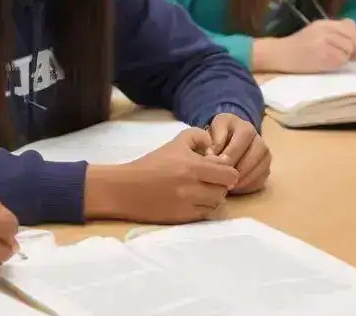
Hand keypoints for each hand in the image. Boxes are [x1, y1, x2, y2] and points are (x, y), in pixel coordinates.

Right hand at [84, 128, 238, 223]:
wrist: (127, 188)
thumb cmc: (152, 164)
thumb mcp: (175, 143)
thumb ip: (197, 136)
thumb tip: (214, 147)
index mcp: (192, 166)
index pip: (228, 173)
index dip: (225, 170)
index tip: (217, 168)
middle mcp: (193, 187)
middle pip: (224, 189)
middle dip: (221, 184)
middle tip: (210, 180)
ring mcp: (188, 204)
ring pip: (217, 203)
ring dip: (213, 197)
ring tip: (202, 191)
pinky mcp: (183, 218)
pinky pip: (206, 214)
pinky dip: (204, 207)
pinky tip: (194, 200)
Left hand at [206, 114, 270, 194]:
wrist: (227, 141)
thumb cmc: (219, 134)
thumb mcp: (214, 130)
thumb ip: (214, 139)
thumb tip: (212, 155)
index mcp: (246, 128)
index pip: (243, 140)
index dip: (231, 153)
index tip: (219, 165)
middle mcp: (260, 141)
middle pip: (254, 156)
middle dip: (238, 169)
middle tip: (225, 179)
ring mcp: (265, 157)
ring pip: (259, 170)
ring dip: (244, 179)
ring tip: (228, 185)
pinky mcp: (265, 170)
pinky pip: (260, 180)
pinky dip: (248, 185)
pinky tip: (235, 187)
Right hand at [254, 19, 355, 72]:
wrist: (281, 55)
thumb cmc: (299, 47)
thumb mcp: (316, 33)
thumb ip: (335, 33)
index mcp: (324, 23)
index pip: (351, 25)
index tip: (353, 46)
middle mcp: (325, 29)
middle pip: (353, 38)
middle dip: (354, 49)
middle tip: (349, 56)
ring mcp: (324, 41)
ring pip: (349, 49)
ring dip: (345, 57)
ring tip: (333, 59)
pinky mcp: (323, 55)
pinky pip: (341, 60)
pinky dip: (339, 64)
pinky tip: (328, 63)